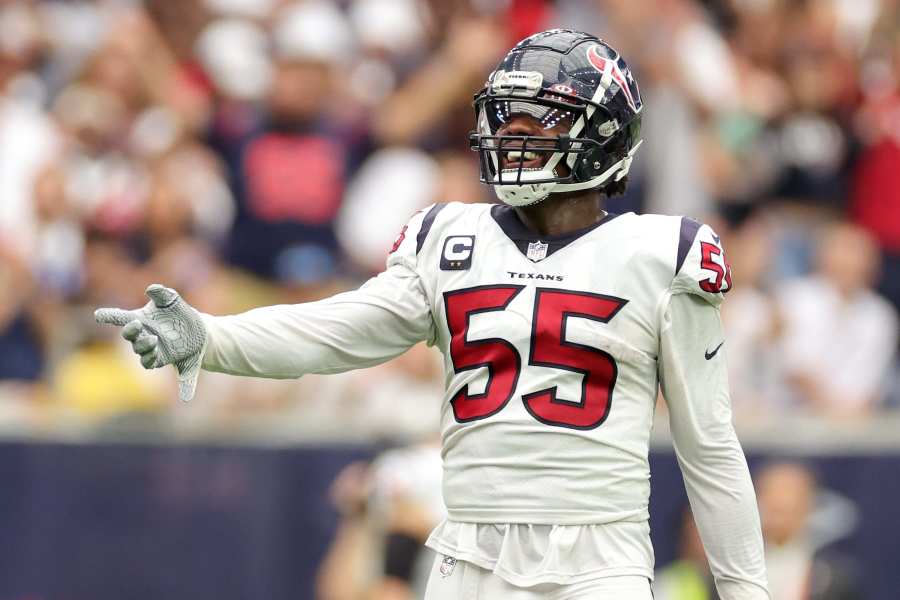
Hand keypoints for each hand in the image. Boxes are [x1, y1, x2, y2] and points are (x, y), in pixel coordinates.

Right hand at [95, 284, 206, 401]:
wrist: (199, 330)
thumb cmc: (179, 314)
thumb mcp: (173, 301)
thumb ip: (163, 294)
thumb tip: (152, 288)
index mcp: (143, 322)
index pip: (121, 319)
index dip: (109, 316)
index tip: (99, 314)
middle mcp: (147, 340)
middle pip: (132, 340)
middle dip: (132, 334)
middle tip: (138, 326)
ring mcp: (160, 353)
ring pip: (147, 358)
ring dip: (147, 352)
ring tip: (153, 342)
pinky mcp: (177, 363)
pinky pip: (182, 378)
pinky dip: (185, 388)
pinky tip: (187, 397)